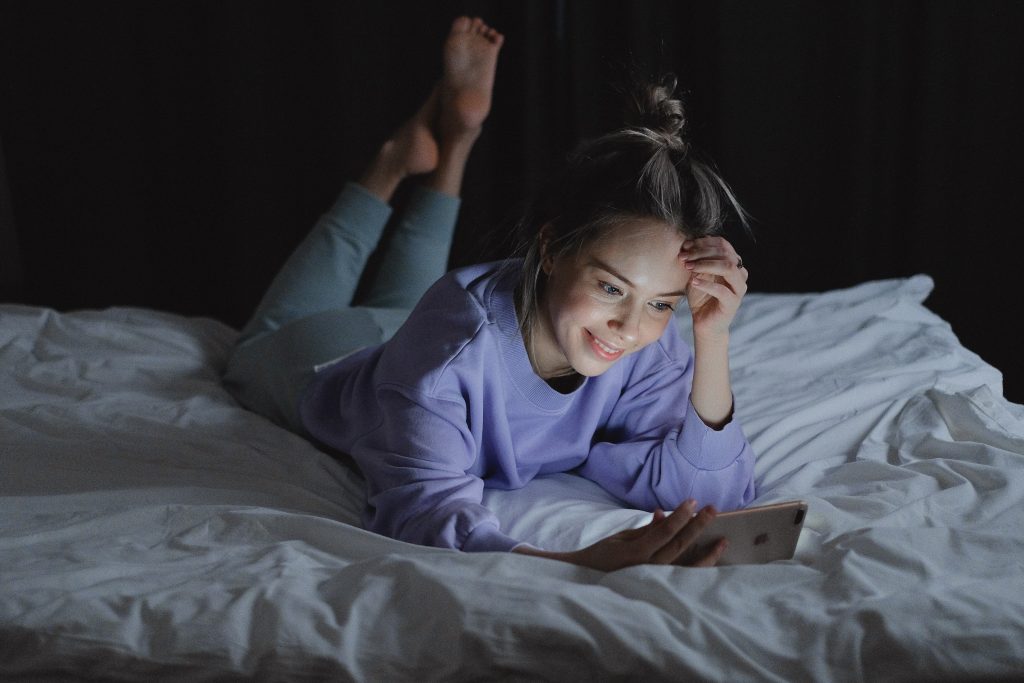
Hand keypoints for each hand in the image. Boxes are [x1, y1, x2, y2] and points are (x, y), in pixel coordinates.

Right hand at [515, 500, 726, 570]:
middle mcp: (648, 568)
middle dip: (698, 526)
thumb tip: (665, 515)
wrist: (585, 584)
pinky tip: (710, 561)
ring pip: (687, 567)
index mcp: (636, 553)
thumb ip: (646, 529)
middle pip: (680, 545)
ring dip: (707, 553)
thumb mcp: (620, 538)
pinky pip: (682, 577)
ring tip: (722, 541)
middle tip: (713, 509)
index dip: (680, 515)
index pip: (665, 531)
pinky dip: (697, 568)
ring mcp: (654, 581)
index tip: (693, 501)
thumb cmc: (602, 557)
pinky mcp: (658, 589)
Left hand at [681, 237, 747, 339]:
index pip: (723, 244)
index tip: (685, 246)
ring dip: (706, 264)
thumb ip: (697, 260)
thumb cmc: (700, 297)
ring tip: (689, 267)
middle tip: (684, 256)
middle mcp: (740, 274)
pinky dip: (706, 284)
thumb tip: (688, 244)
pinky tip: (693, 282)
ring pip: (728, 268)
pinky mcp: (733, 303)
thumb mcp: (696, 274)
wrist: (704, 323)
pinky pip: (722, 290)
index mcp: (733, 264)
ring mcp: (739, 289)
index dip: (704, 242)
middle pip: (725, 253)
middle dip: (702, 252)